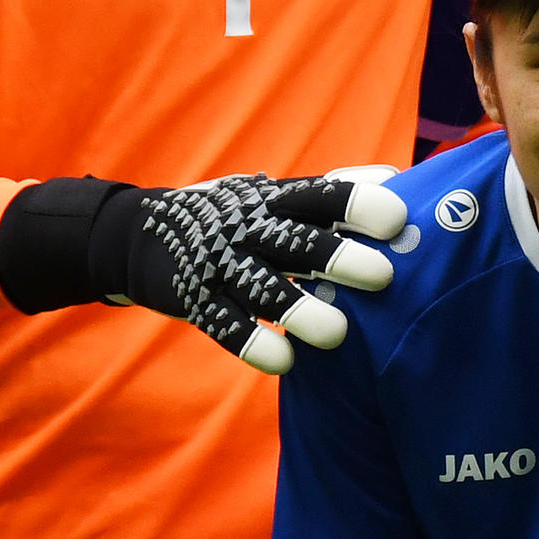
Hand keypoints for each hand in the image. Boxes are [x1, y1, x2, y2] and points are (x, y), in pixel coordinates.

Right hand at [38, 169, 409, 373]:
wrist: (141, 234)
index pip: (322, 195)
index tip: (397, 219)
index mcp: (278, 200)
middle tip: (382, 277)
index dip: (358, 204)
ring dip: (301, 312)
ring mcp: (220, 265)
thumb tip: (398, 177)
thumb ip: (334, 190)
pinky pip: (225, 326)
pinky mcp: (196, 301)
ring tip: (337, 334)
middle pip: (298, 243)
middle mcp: (250, 229)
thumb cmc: (238, 217)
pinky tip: (285, 361)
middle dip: (339, 259)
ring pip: (264, 290)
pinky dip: (253, 344)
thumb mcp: (277, 195)